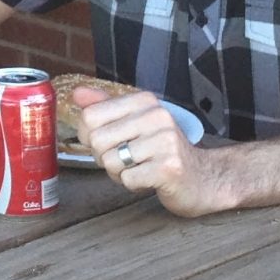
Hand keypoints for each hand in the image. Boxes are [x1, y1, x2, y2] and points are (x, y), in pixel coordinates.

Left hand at [72, 86, 233, 216]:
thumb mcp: (134, 122)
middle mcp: (156, 116)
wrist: (203, 178)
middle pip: (97, 141)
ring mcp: (165, 142)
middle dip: (104, 158)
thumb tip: (77, 94)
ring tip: (140, 168)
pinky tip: (149, 178)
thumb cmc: (162, 151)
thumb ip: (105, 107)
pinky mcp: (169, 168)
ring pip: (110, 162)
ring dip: (119, 173)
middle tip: (126, 160)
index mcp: (144, 101)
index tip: (107, 142)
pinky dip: (133, 184)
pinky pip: (127, 179)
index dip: (88, 136)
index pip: (90, 116)